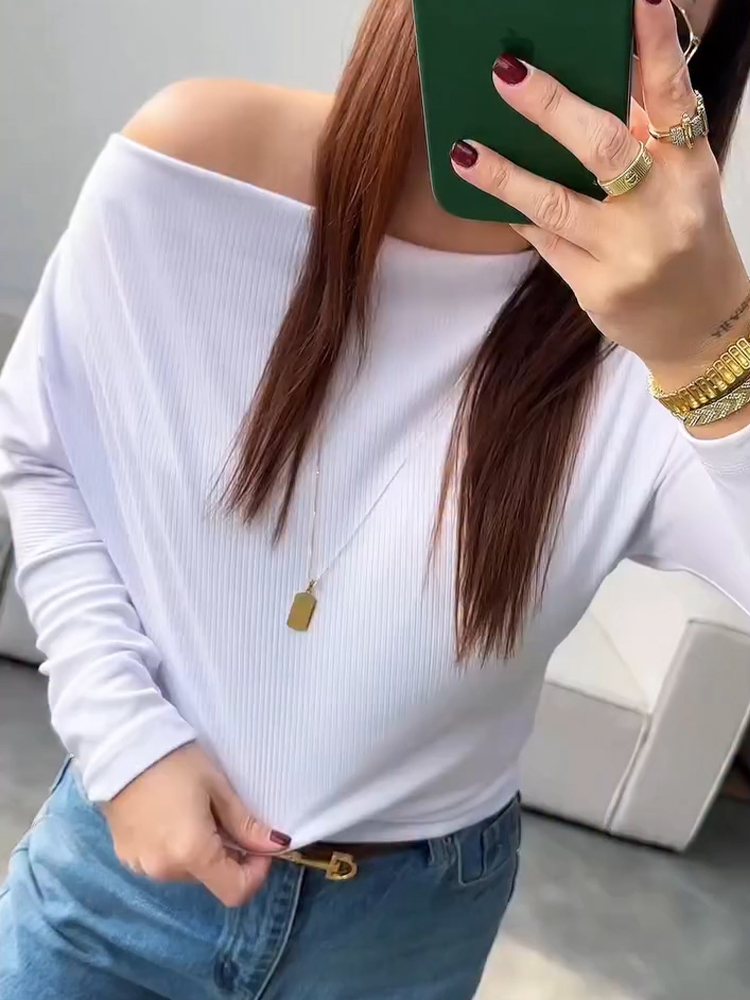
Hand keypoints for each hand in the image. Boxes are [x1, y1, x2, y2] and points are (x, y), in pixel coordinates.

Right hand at [102, 744, 290, 907]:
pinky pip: (163, 863)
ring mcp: (142, 867)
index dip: (255, 874)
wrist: (122, 751)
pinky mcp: (126, 858)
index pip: (235, 892)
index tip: (259, 847)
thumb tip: (276, 844)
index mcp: (192, 854)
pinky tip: (170, 817)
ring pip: (187, 871)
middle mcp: (165, 870)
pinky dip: (175, 849)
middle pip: (210, 878)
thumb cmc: (176, 764)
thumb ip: (245, 824)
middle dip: (226, 855)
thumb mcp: (217, 788)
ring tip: (194, 812)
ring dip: (200, 852)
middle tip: (224, 817)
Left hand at [450, 0, 748, 388]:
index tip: (637, 0)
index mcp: (690, 166)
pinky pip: (544, 241)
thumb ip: (640, 140)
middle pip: (602, 146)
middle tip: (505, 72)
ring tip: (464, 149)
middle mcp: (662, 207)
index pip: (672, 96)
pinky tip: (484, 193)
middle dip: (550, 105)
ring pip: (556, 203)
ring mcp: (627, 253)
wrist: (700, 327)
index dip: (654, 46)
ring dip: (504, 174)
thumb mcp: (680, 183)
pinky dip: (515, 213)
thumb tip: (575, 89)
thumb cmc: (684, 238)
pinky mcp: (598, 288)